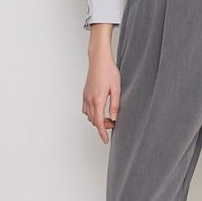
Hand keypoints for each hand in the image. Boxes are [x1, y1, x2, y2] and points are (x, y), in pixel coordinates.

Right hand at [82, 29, 119, 144]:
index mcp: (98, 100)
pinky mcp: (84, 94)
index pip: (98, 122)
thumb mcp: (117, 89)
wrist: (99, 60)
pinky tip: (100, 110)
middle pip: (94, 120)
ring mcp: (85, 97)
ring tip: (108, 116)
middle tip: (113, 123)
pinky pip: (85, 109)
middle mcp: (89, 100)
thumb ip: (115, 105)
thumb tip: (114, 118)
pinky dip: (92, 113)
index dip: (102, 133)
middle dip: (102, 125)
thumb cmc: (109, 72)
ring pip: (89, 116)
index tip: (105, 140)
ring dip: (97, 119)